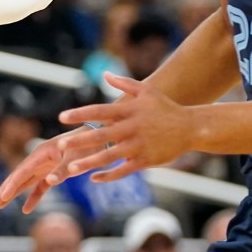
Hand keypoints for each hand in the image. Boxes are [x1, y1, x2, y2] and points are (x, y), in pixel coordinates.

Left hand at [0, 72, 197, 211]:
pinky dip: (108, 175)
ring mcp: (139, 146)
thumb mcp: (147, 91)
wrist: (191, 127)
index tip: (61, 117)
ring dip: (89, 163)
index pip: (100, 111)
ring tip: (70, 168)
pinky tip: (94, 178)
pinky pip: (124, 170)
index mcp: (129, 111)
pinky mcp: (146, 161)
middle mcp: (132, 128)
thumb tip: (104, 74)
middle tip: (60, 145)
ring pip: (110, 156)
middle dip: (80, 141)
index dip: (80, 113)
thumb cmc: (165, 108)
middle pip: (101, 135)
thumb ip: (124, 83)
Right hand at [0, 126, 102, 213]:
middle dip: (5, 191)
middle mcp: (40, 159)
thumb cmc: (87, 143)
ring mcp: (46, 166)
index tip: (2, 197)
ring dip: (13, 193)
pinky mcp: (53, 172)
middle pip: (19, 177)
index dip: (12, 185)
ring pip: (26, 182)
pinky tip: (26, 210)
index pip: (22, 171)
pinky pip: (40, 186)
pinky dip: (33, 197)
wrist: (100, 136)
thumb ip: (63, 169)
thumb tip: (50, 182)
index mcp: (42, 152)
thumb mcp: (75, 156)